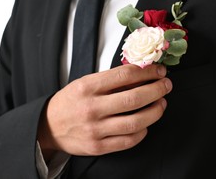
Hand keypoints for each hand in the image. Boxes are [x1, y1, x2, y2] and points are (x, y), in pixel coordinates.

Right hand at [37, 64, 171, 157]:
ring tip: (161, 103)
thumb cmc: (70, 101)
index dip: (147, 71)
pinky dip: (143, 131)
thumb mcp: (84, 83)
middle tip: (166, 85)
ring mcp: (95, 129)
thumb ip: (110, 80)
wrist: (49, 126)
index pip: (124, 75)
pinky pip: (128, 140)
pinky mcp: (98, 146)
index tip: (158, 70)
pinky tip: (146, 123)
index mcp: (87, 87)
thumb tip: (141, 74)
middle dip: (156, 90)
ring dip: (155, 111)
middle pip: (134, 98)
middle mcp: (92, 108)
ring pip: (135, 121)